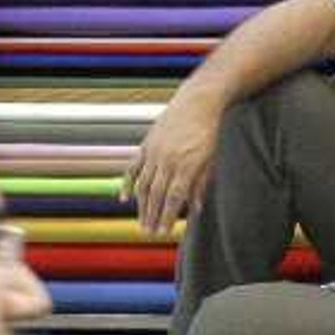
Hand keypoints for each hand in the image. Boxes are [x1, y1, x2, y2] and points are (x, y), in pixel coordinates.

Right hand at [125, 94, 223, 235]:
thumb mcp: (211, 159)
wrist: (198, 101)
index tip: (163, 232)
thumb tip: (196, 209)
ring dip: (141, 206)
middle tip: (149, 233)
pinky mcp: (147, 144)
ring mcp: (154, 152)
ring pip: (143, 184)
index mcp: (185, 165)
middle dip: (152, 216)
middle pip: (157, 195)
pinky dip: (127, 184)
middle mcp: (167, 160)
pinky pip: (133, 168)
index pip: (174, 198)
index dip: (167, 217)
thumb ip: (201, 184)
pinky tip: (123, 198)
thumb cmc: (209, 131)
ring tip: (140, 223)